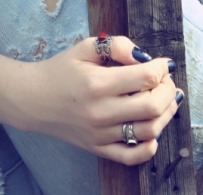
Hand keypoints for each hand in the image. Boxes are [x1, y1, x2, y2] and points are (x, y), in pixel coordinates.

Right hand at [17, 35, 181, 164]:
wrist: (34, 99)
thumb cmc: (61, 70)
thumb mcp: (84, 47)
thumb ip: (116, 45)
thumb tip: (143, 56)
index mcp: (97, 83)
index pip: (145, 78)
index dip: (161, 68)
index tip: (163, 63)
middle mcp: (101, 111)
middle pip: (152, 106)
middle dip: (168, 90)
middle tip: (166, 80)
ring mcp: (100, 134)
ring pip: (148, 131)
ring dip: (165, 115)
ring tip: (167, 100)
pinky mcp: (98, 148)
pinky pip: (131, 156)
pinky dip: (149, 148)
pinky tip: (153, 132)